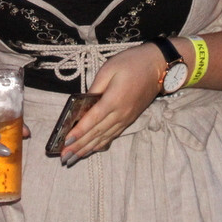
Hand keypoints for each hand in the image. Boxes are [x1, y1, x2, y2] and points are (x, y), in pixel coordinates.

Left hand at [58, 44, 162, 164]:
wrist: (158, 67)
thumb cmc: (131, 63)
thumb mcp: (109, 69)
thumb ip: (95, 87)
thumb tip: (82, 103)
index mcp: (113, 100)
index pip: (92, 120)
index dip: (78, 132)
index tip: (65, 142)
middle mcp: (120, 114)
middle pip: (97, 133)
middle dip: (79, 145)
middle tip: (64, 156)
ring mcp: (126, 118)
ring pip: (104, 137)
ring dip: (87, 148)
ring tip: (73, 157)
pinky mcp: (130, 119)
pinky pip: (113, 135)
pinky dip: (100, 144)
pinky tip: (91, 149)